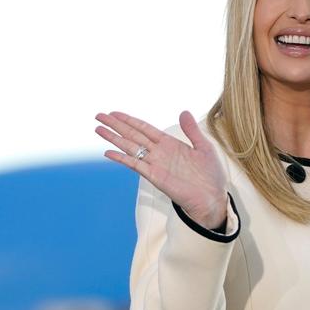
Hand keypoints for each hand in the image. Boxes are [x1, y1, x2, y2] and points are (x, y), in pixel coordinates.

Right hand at [94, 110, 228, 228]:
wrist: (212, 198)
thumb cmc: (210, 175)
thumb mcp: (204, 147)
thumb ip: (192, 131)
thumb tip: (184, 112)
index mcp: (170, 143)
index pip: (145, 128)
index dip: (129, 120)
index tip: (114, 113)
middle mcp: (159, 152)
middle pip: (133, 135)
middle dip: (116, 125)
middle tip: (98, 116)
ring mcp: (155, 164)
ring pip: (130, 147)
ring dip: (114, 138)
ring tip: (98, 129)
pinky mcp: (155, 176)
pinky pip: (135, 165)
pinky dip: (121, 158)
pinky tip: (108, 152)